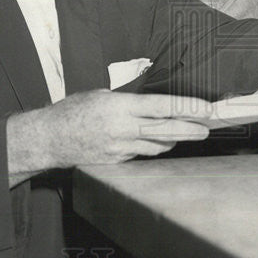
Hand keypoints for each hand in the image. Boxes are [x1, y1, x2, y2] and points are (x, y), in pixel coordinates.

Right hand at [7, 90, 210, 180]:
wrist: (49, 138)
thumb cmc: (73, 112)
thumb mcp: (101, 95)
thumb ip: (128, 101)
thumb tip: (152, 105)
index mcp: (121, 107)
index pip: (163, 107)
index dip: (188, 108)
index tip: (205, 109)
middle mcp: (123, 129)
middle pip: (166, 130)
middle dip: (191, 129)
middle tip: (207, 128)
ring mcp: (120, 148)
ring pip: (157, 146)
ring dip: (174, 140)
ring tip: (188, 133)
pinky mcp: (116, 162)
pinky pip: (141, 155)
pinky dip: (153, 148)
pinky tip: (160, 143)